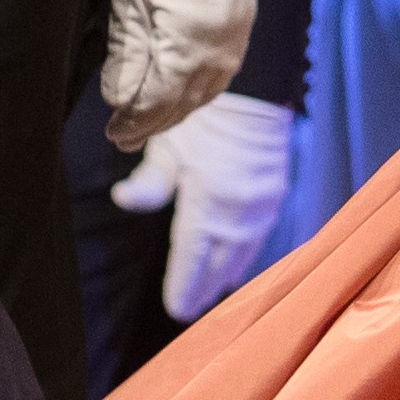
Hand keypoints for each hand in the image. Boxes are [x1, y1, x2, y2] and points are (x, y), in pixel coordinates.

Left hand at [98, 0, 256, 148]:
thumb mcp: (129, 2)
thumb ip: (127, 57)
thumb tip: (120, 102)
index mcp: (188, 49)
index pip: (157, 103)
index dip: (134, 122)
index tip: (113, 134)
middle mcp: (217, 56)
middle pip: (181, 105)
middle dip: (151, 124)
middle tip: (123, 138)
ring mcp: (233, 46)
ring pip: (202, 95)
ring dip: (173, 113)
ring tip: (147, 124)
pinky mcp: (239, 34)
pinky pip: (217, 77)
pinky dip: (194, 93)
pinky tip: (178, 96)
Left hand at [109, 91, 294, 321]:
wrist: (254, 88)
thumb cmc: (203, 116)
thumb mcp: (168, 144)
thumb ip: (150, 181)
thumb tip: (123, 200)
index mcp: (208, 200)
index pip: (192, 256)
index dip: (184, 286)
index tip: (175, 309)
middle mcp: (238, 210)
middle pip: (219, 263)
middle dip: (204, 288)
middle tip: (189, 310)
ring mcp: (261, 205)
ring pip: (243, 254)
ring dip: (226, 276)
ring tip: (211, 294)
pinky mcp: (275, 196)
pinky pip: (260, 237)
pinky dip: (246, 255)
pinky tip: (237, 265)